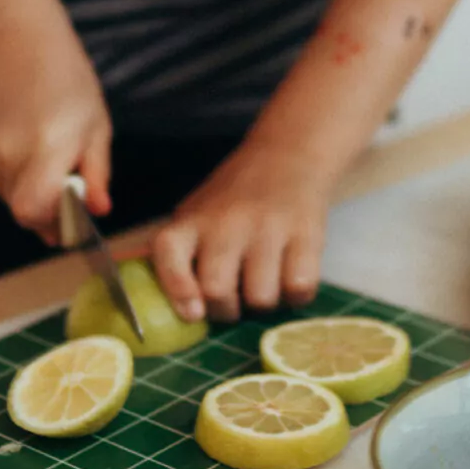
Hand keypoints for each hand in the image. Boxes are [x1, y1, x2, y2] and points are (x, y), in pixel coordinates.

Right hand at [0, 16, 111, 239]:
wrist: (13, 40)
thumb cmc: (64, 77)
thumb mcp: (96, 124)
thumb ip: (97, 172)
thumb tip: (100, 209)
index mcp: (47, 148)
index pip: (36, 213)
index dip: (55, 224)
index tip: (74, 221)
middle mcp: (10, 156)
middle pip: (24, 213)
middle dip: (48, 213)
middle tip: (67, 196)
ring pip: (10, 198)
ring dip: (31, 192)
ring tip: (46, 156)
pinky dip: (13, 174)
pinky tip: (24, 143)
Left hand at [149, 140, 331, 324]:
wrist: (288, 154)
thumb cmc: (234, 200)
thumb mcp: (196, 215)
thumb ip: (179, 254)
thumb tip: (162, 301)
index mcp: (193, 220)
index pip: (169, 253)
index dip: (177, 288)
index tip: (193, 314)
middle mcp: (226, 223)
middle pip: (217, 290)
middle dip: (226, 311)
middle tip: (234, 302)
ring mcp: (268, 227)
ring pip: (260, 298)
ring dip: (263, 305)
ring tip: (264, 285)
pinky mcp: (306, 234)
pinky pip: (299, 289)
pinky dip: (295, 297)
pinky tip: (290, 279)